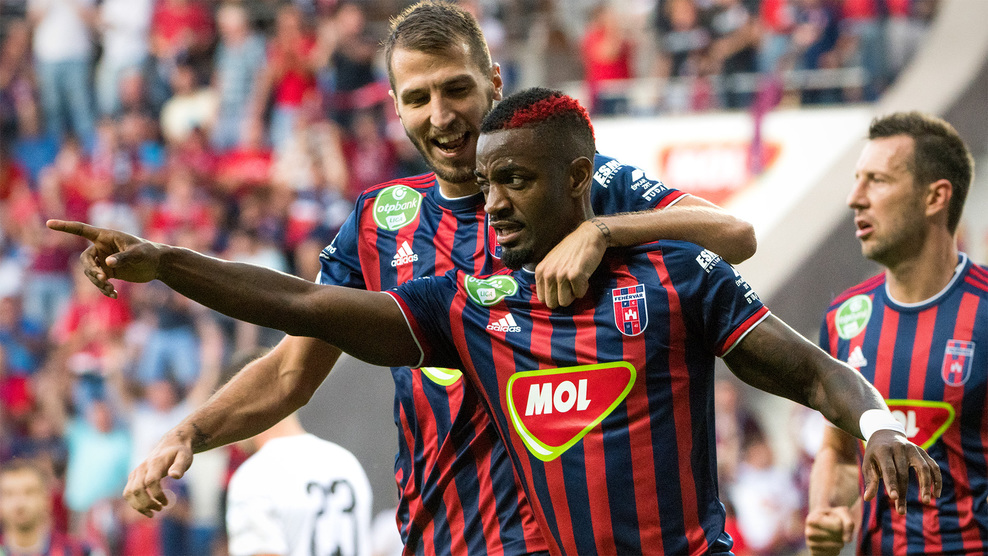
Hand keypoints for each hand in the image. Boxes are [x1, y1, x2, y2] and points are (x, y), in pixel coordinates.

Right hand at [46, 220, 160, 297]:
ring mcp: (103, 261)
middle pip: (85, 259)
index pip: (81, 230)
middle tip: (102, 278)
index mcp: (105, 236)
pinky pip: (99, 281)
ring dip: (98, 282)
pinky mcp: (109, 272)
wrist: (158, 264)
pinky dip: (104, 289)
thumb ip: (123, 258)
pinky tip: (114, 295)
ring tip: (111, 289)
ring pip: (91, 273)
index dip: (65, 227)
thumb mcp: (138, 254)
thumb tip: (106, 264)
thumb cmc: (149, 253)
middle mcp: (101, 248)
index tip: (49, 223)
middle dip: (91, 270)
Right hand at [122, 430, 193, 516]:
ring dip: (139, 506)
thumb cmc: (180, 453)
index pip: (150, 481)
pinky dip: (135, 504)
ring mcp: (135, 472)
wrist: (170, 444)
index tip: (166, 503)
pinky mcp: (133, 477)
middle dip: (147, 503)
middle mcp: (142, 468)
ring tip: (153, 513)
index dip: (157, 494)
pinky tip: (147, 509)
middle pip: (137, 490)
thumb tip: (175, 476)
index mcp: (154, 463)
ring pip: (129, 493)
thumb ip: (180, 466)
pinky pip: (128, 493)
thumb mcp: (185, 457)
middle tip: (160, 508)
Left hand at [534, 219, 607, 308]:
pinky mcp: (575, 276)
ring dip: (574, 293)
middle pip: (553, 303)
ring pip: (565, 302)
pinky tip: (584, 274)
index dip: (554, 295)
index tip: (561, 286)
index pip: (542, 298)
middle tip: (570, 284)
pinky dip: (584, 287)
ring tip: (577, 278)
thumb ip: (547, 278)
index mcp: (540, 271)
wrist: (588, 236)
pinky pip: (579, 294)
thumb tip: (548, 300)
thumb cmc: (571, 250)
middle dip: (563, 297)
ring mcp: (561, 275)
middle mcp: (548, 273)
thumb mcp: (552, 262)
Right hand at [805, 506, 853, 555]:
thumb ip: (848, 523)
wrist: (822, 521)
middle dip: (841, 535)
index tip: (836, 519)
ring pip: (833, 548)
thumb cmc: (833, 516)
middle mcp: (808, 532)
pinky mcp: (814, 553)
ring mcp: (810, 544)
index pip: (837, 526)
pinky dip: (835, 551)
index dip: (842, 523)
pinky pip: (830, 555)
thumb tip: (847, 540)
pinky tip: (833, 545)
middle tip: (837, 530)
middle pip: (835, 538)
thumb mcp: (842, 512)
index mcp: (812, 519)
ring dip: (839, 544)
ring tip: (836, 538)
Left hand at [862, 429, 941, 513]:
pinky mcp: (923, 452)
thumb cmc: (875, 454)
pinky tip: (936, 494)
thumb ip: (870, 481)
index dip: (891, 484)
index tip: (894, 499)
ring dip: (926, 485)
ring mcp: (913, 448)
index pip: (889, 469)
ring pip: (924, 467)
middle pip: (903, 473)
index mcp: (883, 450)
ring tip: (926, 501)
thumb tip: (867, 498)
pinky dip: (937, 479)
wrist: (885, 434)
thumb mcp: (868, 464)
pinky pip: (933, 466)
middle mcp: (899, 448)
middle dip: (903, 492)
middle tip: (901, 511)